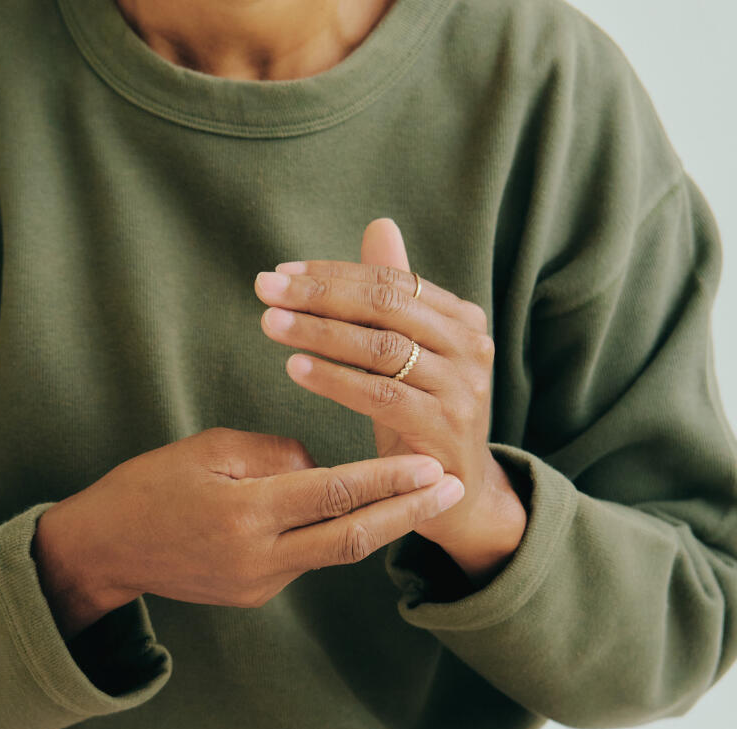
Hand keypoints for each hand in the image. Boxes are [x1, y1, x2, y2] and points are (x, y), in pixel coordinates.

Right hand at [36, 426, 465, 613]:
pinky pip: (306, 558)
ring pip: (334, 550)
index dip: (389, 479)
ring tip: (421, 495)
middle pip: (353, 537)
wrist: (104, 550)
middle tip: (453, 488)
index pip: (334, 493)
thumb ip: (274, 456)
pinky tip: (356, 510)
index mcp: (245, 514)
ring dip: (380, 522)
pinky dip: (333, 532)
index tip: (432, 464)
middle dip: (409, 513)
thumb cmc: (149, 487)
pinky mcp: (255, 595)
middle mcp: (259, 558)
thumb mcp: (208, 450)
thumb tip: (320, 467)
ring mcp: (259, 584)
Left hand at [255, 218, 526, 585]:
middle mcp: (470, 347)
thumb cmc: (423, 418)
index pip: (392, 282)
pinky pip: (381, 395)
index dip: (334, 274)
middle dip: (320, 294)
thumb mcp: (408, 355)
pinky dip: (335, 379)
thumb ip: (394, 295)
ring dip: (320, 332)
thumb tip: (379, 226)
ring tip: (270, 324)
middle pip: (387, 306)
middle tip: (265, 287)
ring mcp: (462, 388)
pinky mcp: (444, 428)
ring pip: (382, 348)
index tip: (281, 272)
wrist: (458, 495)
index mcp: (462, 320)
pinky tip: (295, 368)